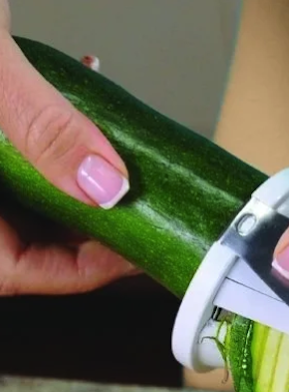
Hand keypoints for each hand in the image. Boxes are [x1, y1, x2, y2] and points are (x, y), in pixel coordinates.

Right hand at [0, 5, 133, 293]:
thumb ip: (43, 128)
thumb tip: (106, 187)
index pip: (16, 270)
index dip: (81, 270)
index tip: (136, 251)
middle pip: (23, 238)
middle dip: (86, 221)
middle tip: (142, 207)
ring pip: (22, 194)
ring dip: (73, 174)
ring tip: (116, 151)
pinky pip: (10, 150)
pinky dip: (47, 133)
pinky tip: (77, 91)